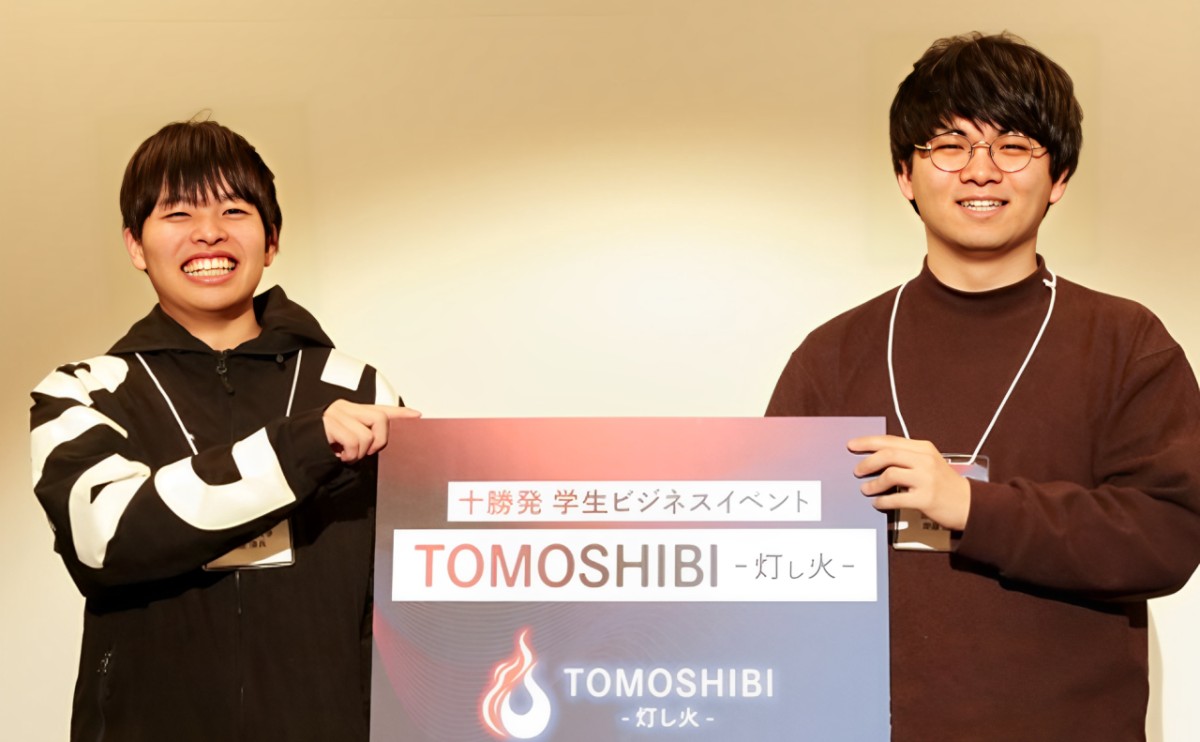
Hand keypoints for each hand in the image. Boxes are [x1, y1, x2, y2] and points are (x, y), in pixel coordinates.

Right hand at [322, 401, 420, 462]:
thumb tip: (383, 441)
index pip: (381, 408)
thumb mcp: (346, 440)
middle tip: (365, 453)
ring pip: (368, 435)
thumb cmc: (319, 449)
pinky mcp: (329, 424)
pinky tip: (338, 456)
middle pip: (380, 418)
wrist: (292, 453)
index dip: (400, 413)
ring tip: (345, 455)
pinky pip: (354, 442)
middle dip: (379, 441)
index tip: (416, 415)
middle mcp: (344, 408)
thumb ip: (363, 435)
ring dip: (359, 453)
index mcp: (351, 411)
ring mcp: (336, 414)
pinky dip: (350, 455)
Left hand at [847, 435, 970, 530]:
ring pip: (890, 475)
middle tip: (857, 470)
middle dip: (867, 462)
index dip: (868, 442)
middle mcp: (925, 460)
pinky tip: (878, 503)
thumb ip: (907, 456)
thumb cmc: (945, 483)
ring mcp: (926, 479)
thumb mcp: (929, 462)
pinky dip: (882, 501)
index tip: (852, 445)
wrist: (969, 504)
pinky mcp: (925, 498)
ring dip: (873, 483)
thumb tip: (875, 456)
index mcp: (924, 448)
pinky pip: (896, 498)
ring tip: (865, 489)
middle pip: (887, 455)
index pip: (891, 440)